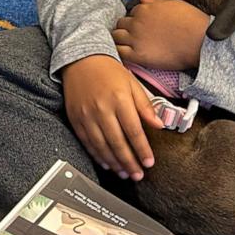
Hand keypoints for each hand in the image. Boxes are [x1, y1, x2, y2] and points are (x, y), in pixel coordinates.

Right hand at [61, 55, 162, 180]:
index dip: (142, 150)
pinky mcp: (75, 118)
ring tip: (124, 173)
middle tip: (137, 175)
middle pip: (117, 143)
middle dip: (129, 162)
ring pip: (101, 146)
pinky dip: (97, 155)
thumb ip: (146, 106)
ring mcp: (86, 115)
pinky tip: (107, 163)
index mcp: (120, 99)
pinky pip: (87, 142)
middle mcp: (102, 109)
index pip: (134, 131)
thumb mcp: (132, 84)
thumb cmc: (109, 71)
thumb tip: (159, 125)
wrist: (81, 59)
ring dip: (114, 163)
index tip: (149, 162)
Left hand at [112, 0, 208, 71]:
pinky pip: (119, 52)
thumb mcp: (174, 4)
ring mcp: (136, 38)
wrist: (201, 42)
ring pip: (116, 36)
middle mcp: (137, 21)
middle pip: (121, 23)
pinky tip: (127, 54)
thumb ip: (155, 1)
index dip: (137, 20)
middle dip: (126, 28)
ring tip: (129, 46)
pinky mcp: (138, 55)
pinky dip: (119, 52)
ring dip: (120, 39)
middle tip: (135, 37)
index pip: (132, 12)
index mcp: (144, 8)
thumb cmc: (192, 22)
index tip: (144, 27)